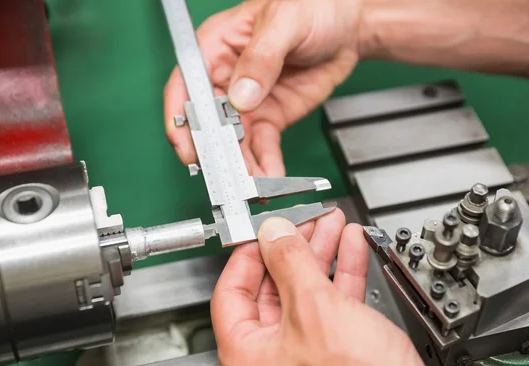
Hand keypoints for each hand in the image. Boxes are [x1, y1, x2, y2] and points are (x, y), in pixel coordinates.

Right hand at [164, 0, 370, 176]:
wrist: (348, 26)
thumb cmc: (312, 6)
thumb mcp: (285, 23)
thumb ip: (261, 59)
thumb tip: (240, 96)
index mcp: (216, 48)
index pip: (186, 86)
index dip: (181, 118)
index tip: (187, 146)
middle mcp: (226, 78)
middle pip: (208, 123)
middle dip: (215, 152)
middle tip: (226, 175)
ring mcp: (247, 102)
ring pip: (234, 142)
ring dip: (241, 166)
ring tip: (252, 185)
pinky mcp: (269, 117)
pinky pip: (261, 146)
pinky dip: (264, 165)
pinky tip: (269, 177)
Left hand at [211, 211, 454, 365]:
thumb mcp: (314, 307)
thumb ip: (289, 262)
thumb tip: (273, 233)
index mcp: (245, 354)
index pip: (233, 290)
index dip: (251, 253)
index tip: (267, 229)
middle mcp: (269, 359)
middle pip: (274, 287)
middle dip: (296, 247)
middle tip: (306, 220)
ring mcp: (302, 357)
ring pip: (306, 292)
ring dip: (322, 254)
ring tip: (333, 225)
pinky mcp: (334, 353)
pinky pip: (331, 305)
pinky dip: (341, 274)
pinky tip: (351, 248)